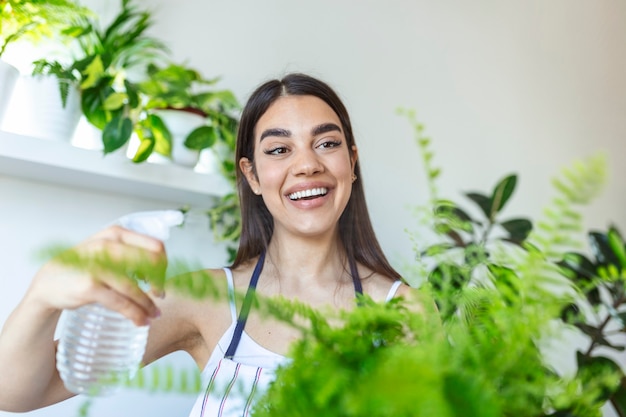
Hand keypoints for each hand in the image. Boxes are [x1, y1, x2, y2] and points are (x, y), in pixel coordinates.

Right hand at [28, 225, 164, 325]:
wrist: (49, 281)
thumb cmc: (83, 266)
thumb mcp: (106, 249)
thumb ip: (131, 253)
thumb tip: (161, 268)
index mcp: (116, 233)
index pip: (155, 246)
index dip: (164, 264)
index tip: (161, 277)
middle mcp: (108, 246)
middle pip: (150, 263)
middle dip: (159, 282)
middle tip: (161, 294)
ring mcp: (98, 266)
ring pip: (135, 288)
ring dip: (148, 305)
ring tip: (154, 315)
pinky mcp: (90, 286)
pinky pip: (121, 303)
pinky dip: (135, 314)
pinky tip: (141, 321)